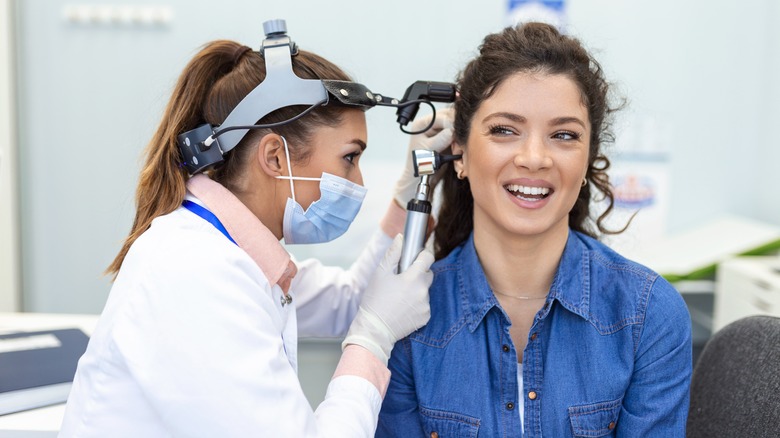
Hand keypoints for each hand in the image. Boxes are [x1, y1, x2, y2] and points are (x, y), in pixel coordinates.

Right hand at [342, 235, 433, 364]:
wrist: (375, 329)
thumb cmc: (375, 300)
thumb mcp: (380, 273)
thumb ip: (393, 254)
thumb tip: (401, 238)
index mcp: (413, 278)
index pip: (428, 258)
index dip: (422, 255)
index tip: (416, 257)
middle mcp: (423, 291)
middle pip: (428, 275)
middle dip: (418, 274)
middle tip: (402, 280)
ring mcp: (426, 305)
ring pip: (425, 291)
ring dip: (416, 290)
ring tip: (400, 297)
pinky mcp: (425, 317)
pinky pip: (424, 305)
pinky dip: (417, 304)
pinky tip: (403, 308)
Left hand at [393, 107, 454, 207]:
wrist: (420, 177)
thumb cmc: (418, 165)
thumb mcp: (428, 151)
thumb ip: (440, 140)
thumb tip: (452, 131)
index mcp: (422, 124)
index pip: (441, 117)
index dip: (451, 124)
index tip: (457, 134)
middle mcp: (431, 124)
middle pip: (449, 117)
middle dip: (456, 127)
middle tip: (460, 138)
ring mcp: (439, 130)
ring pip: (455, 124)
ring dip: (459, 133)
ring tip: (459, 144)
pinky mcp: (446, 138)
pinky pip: (457, 133)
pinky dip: (460, 139)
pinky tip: (459, 146)